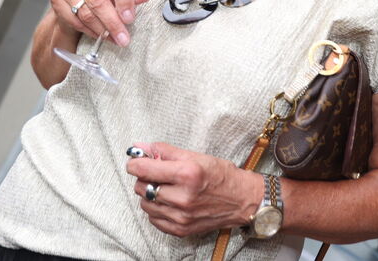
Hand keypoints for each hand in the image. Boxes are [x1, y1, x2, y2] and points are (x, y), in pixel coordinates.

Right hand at [48, 0, 151, 46]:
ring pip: (86, 13)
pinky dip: (90, 31)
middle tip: (123, 37)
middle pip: (98, 0)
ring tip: (114, 38)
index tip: (130, 17)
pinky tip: (100, 35)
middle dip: (113, 22)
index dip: (125, 0)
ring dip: (102, 30)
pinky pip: (75, 20)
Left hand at [126, 142, 263, 237]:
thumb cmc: (221, 175)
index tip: (135, 161)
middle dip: (146, 178)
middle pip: (142, 187)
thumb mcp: (196, 156)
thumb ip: (165, 151)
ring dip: (151, 194)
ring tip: (166, 188)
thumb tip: (139, 147)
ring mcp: (181, 216)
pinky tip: (170, 201)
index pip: (144, 169)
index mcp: (187, 174)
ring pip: (146, 203)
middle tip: (158, 173)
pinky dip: (157, 209)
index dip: (135, 163)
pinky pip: (153, 219)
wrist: (242, 200)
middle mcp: (183, 197)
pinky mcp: (180, 229)